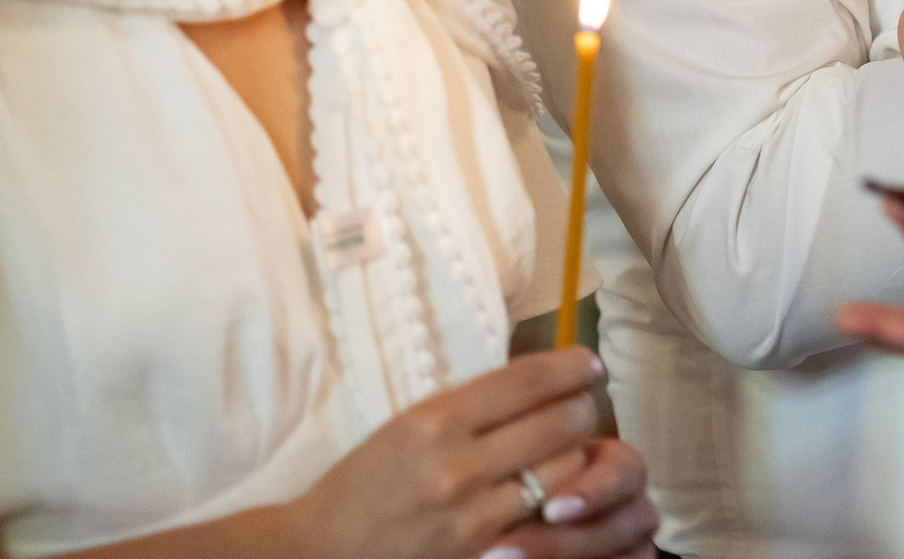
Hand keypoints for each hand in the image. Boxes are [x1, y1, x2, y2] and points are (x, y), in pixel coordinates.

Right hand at [282, 349, 659, 558]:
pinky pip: (545, 519)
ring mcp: (475, 517)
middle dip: (581, 410)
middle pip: (562, 423)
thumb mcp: (407, 426)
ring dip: (574, 458)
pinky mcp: (484, 554)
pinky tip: (553, 494)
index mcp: (436, 420)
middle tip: (579, 407)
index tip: (587, 364)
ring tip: (565, 452)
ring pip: (566, 473)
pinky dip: (557, 503)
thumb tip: (536, 379)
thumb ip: (470, 406)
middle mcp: (459, 465)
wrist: (316, 554)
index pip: (528, 380)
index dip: (571, 366)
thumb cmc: (361, 483)